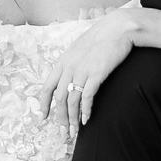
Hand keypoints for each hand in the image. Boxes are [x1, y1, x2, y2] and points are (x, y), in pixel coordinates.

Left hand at [38, 3, 140, 137]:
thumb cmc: (101, 38)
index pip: (47, 87)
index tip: (43, 118)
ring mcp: (82, 71)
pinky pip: (87, 97)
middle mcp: (69, 67)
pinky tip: (87, 119)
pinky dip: (86, 110)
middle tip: (64, 131)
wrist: (117, 29)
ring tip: (75, 130)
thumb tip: (69, 76)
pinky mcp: (96, 74)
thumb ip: (72, 63)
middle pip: (59, 98)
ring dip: (73, 118)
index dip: (44, 105)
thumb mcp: (79, 49)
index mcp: (63, 62)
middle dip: (60, 117)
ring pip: (72, 100)